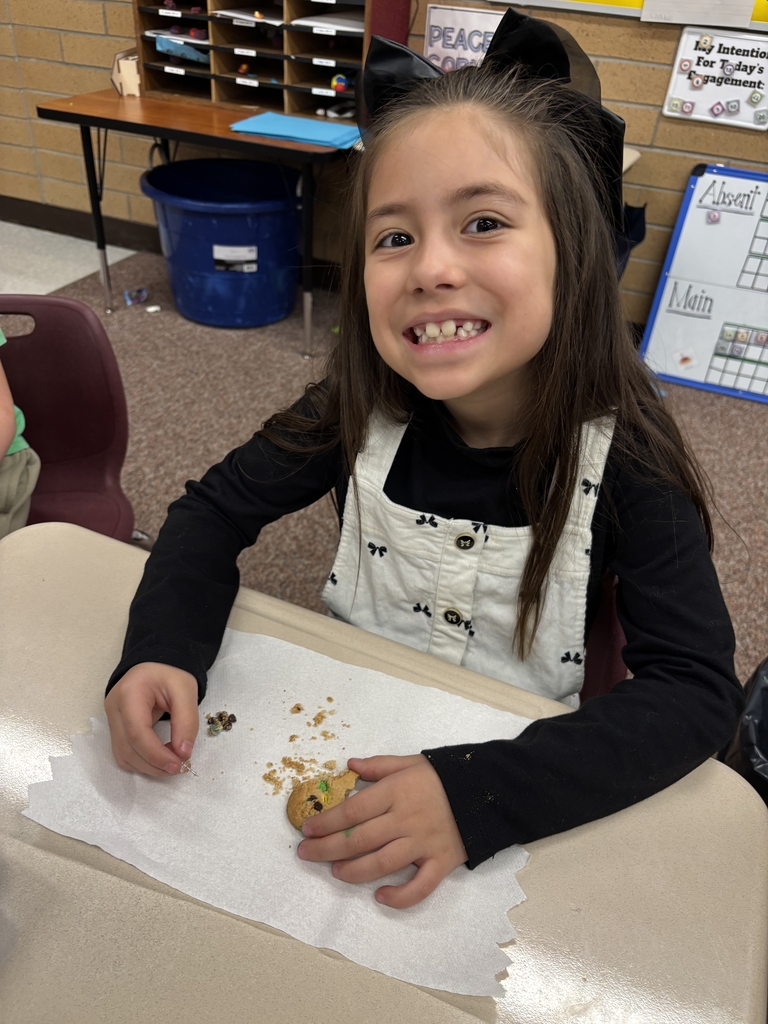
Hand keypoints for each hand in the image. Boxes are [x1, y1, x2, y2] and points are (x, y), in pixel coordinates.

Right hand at [104, 662, 198, 775]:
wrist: (157, 664)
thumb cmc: (171, 673)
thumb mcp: (186, 691)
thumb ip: (187, 721)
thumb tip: (183, 753)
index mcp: (129, 694)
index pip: (137, 733)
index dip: (157, 755)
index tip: (179, 765)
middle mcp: (114, 708)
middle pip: (127, 749)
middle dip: (154, 764)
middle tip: (180, 767)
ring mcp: (111, 719)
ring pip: (123, 755)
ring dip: (148, 767)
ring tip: (172, 763)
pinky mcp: (115, 728)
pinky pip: (124, 753)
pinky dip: (142, 761)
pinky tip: (160, 758)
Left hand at [297, 754, 467, 907]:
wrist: (488, 789)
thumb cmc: (444, 776)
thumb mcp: (411, 762)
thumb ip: (379, 765)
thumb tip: (350, 765)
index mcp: (396, 792)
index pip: (353, 810)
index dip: (327, 822)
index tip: (307, 829)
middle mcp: (406, 819)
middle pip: (360, 839)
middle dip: (328, 848)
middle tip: (306, 854)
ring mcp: (424, 843)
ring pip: (381, 863)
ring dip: (353, 871)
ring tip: (335, 872)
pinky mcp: (441, 863)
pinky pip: (419, 887)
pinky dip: (400, 897)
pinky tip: (380, 897)